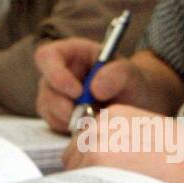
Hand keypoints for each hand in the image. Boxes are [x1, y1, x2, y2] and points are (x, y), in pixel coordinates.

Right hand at [34, 38, 153, 132]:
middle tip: (87, 117)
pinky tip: (91, 126)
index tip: (78, 93)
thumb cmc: (132, 83)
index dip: (56, 74)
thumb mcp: (132, 75)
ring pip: (48, 109)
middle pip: (46, 88)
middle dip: (63, 106)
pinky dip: (70, 129)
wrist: (137, 103)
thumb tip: (95, 88)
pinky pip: (54, 124)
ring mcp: (57, 95)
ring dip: (68, 120)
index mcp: (73, 53)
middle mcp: (60, 73)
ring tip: (96, 120)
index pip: (48, 56)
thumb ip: (119, 74)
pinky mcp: (59, 115)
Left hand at [61, 103, 183, 182]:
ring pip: (78, 179)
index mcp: (115, 115)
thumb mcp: (152, 137)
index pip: (84, 143)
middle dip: (90, 178)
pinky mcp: (102, 167)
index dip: (94, 164)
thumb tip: (97, 170)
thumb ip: (121, 144)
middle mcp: (102, 126)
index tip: (108, 178)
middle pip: (74, 159)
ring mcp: (98, 146)